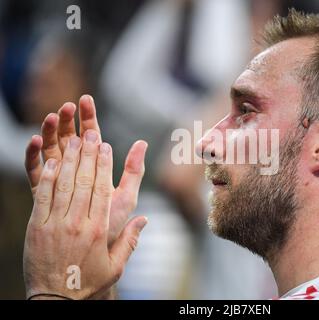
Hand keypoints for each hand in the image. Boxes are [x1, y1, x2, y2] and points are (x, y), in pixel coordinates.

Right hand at [24, 95, 146, 244]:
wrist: (91, 254)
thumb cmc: (111, 226)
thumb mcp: (126, 197)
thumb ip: (133, 170)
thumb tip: (143, 142)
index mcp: (96, 170)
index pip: (92, 138)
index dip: (89, 119)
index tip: (86, 100)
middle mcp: (77, 172)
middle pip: (70, 141)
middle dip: (68, 122)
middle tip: (67, 106)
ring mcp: (59, 181)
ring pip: (52, 151)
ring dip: (50, 133)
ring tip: (52, 117)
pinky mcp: (43, 193)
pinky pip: (35, 171)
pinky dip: (34, 155)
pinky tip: (35, 140)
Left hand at [24, 132, 147, 299]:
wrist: (56, 301)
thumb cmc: (88, 283)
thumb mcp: (115, 266)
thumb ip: (131, 241)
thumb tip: (145, 220)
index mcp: (98, 230)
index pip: (102, 190)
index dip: (104, 165)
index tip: (106, 147)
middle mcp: (78, 223)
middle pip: (84, 182)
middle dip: (87, 155)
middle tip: (90, 134)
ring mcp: (55, 224)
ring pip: (64, 185)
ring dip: (68, 159)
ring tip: (72, 140)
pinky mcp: (37, 228)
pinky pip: (43, 197)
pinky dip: (48, 177)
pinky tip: (52, 161)